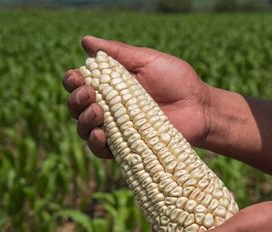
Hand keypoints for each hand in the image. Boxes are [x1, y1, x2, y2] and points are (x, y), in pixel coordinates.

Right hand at [62, 35, 211, 157]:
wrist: (199, 108)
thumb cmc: (177, 81)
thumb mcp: (148, 60)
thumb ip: (118, 52)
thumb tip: (85, 41)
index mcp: (110, 85)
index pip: (80, 84)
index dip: (72, 81)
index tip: (76, 77)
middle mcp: (108, 108)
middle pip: (77, 108)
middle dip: (76, 100)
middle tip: (90, 95)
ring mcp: (116, 129)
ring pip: (84, 129)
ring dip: (83, 121)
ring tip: (98, 112)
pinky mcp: (125, 148)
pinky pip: (101, 150)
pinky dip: (96, 144)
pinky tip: (101, 135)